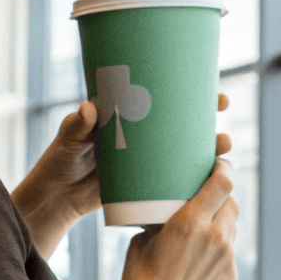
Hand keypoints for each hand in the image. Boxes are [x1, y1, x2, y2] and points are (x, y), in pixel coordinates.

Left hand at [13, 94, 232, 259]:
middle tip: (222, 108)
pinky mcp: (147, 184)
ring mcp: (147, 160)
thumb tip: (89, 109)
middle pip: (183, 120)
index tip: (207, 79)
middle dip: (207, 113)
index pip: (162, 95)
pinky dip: (194, 177)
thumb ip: (77, 126)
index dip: (187, 87)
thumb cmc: (59, 163)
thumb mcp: (68, 141)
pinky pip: (175, 177)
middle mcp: (142, 135)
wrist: (57, 199)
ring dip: (209, 147)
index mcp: (127, 116)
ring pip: (186, 150)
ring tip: (223, 147)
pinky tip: (210, 177)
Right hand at [110, 159, 238, 279]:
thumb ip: (159, 223)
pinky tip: (200, 258)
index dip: (224, 167)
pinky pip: (229, 254)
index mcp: (190, 223)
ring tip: (201, 228)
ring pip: (231, 228)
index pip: (222, 182)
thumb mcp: (141, 243)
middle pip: (231, 202)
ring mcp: (227, 259)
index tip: (219, 162)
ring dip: (220, 222)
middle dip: (221, 195)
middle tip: (207, 195)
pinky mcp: (231, 278)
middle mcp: (215, 237)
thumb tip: (162, 214)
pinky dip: (218, 249)